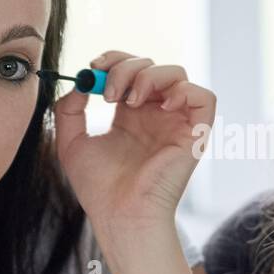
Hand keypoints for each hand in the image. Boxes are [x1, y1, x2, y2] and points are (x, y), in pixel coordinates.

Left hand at [51, 51, 215, 235]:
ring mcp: (176, 123)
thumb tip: (79, 82)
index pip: (130, 69)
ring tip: (129, 100)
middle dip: (125, 67)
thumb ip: (69, 109)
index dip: (113, 59)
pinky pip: (205, 97)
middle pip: (151, 65)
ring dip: (149, 76)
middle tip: (108, 92)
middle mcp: (156, 114)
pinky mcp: (195, 134)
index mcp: (131, 114)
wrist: (120, 214)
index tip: (92, 68)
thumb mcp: (71, 142)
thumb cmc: (99, 188)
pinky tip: (162, 106)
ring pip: (177, 73)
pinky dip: (185, 91)